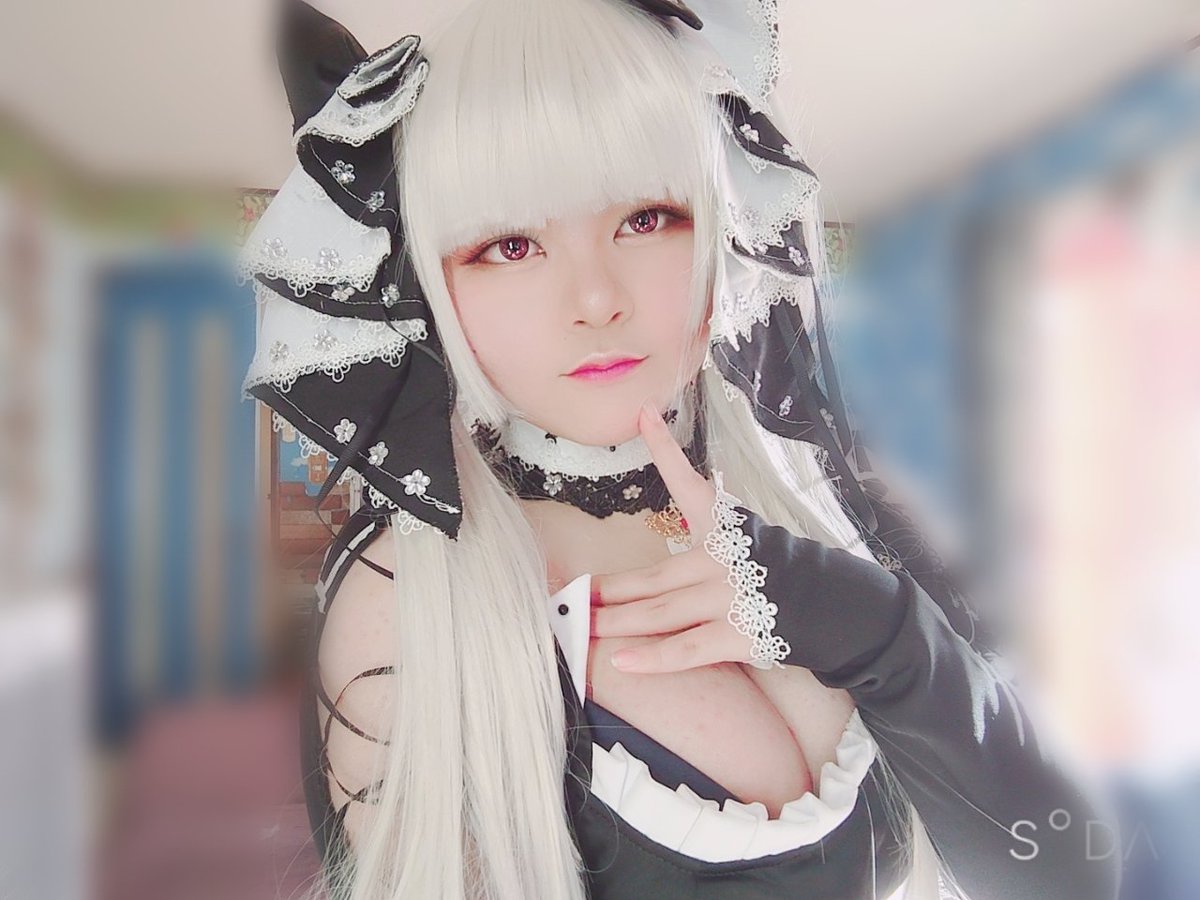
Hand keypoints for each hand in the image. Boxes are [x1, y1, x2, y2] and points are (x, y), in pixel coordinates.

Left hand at [590, 401, 758, 672]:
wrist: (838, 607)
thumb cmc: (783, 576)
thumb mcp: (749, 546)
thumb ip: (706, 550)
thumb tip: (656, 571)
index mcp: (726, 529)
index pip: (689, 483)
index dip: (664, 449)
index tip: (642, 414)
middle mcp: (722, 560)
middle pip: (649, 579)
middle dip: (603, 592)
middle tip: (563, 596)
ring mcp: (729, 597)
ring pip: (658, 613)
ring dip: (613, 624)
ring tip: (577, 628)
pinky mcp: (739, 634)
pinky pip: (687, 649)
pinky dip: (653, 659)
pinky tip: (622, 662)